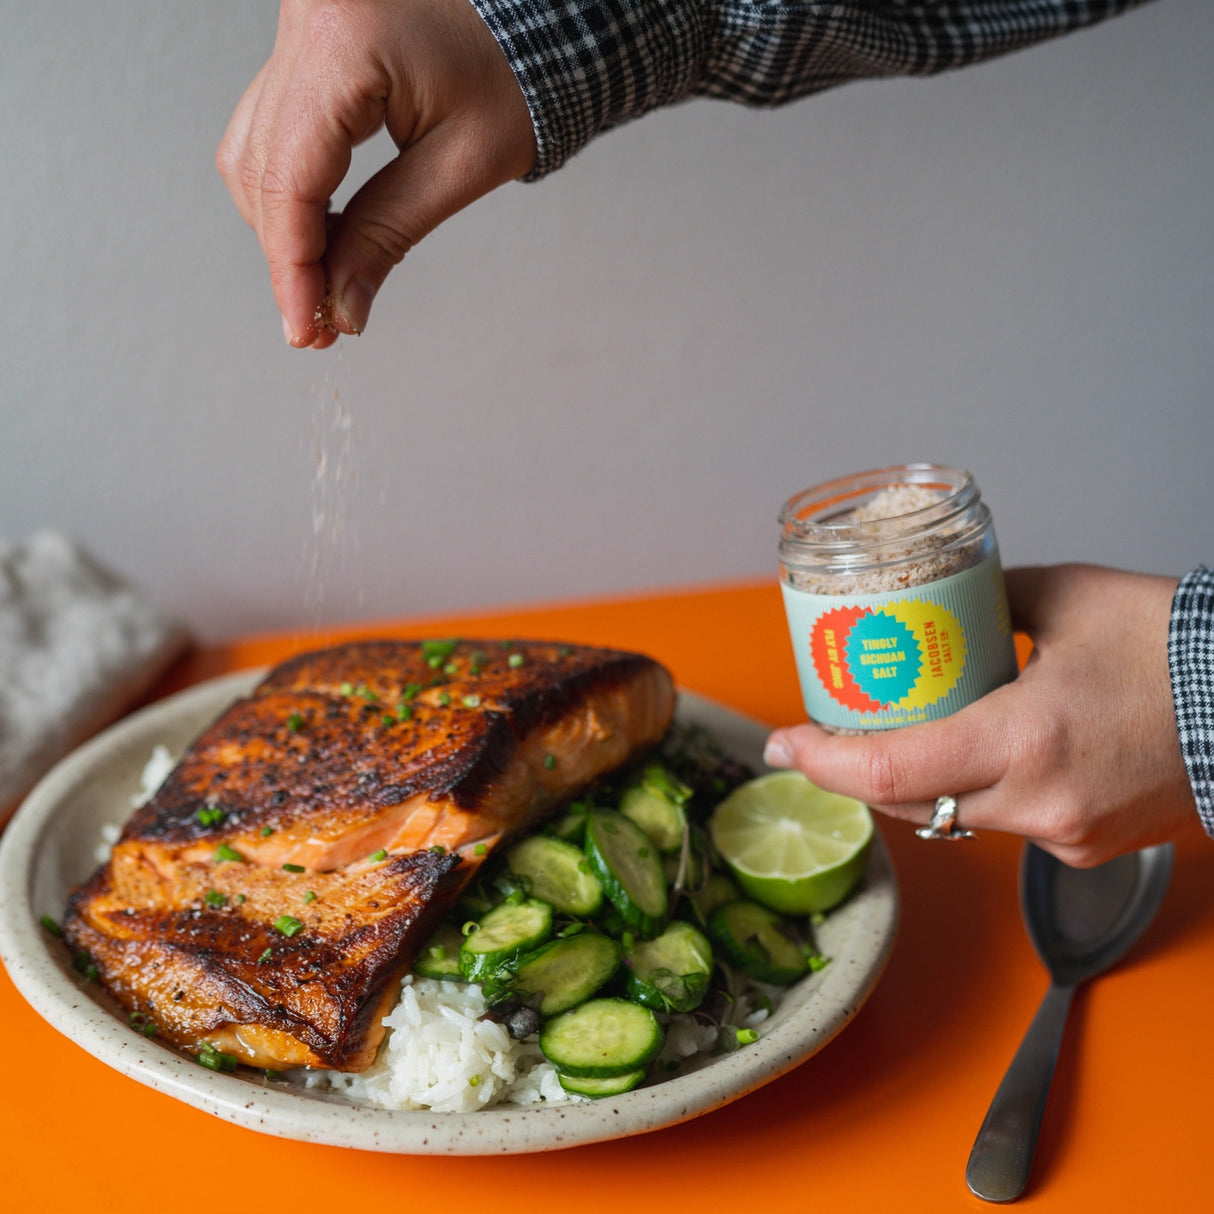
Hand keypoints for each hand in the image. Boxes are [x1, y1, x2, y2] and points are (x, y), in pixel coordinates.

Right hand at [216, 0, 535, 347]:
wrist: (535, 18)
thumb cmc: (519, 74)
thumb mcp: (463, 164)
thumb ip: (389, 234)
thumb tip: (340, 308)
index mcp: (342, 42)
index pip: (290, 179)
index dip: (292, 269)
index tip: (306, 332)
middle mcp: (303, 19)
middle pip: (260, 167)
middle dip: (288, 255)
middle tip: (321, 323)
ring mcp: (295, 22)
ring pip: (253, 148)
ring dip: (283, 225)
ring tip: (325, 284)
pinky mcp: (303, 36)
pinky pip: (271, 124)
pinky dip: (290, 187)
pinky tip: (323, 232)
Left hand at [764, 565, 1195, 866]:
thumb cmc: (1180, 645)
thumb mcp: (1067, 596)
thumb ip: (988, 597)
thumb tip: (939, 598)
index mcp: (1028, 738)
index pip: (890, 774)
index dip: (822, 764)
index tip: (782, 745)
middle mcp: (1040, 802)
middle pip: (906, 804)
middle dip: (854, 772)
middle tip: (824, 733)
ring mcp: (1064, 835)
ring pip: (949, 820)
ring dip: (909, 784)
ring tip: (886, 735)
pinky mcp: (1085, 847)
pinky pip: (998, 823)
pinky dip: (968, 792)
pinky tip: (965, 752)